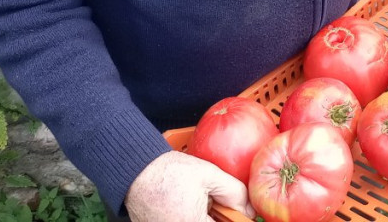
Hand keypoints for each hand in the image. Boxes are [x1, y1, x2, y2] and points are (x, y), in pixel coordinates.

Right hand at [125, 151, 254, 221]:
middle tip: (216, 207)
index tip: (239, 215)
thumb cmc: (168, 171)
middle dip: (218, 219)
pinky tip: (188, 208)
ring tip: (197, 204)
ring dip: (205, 218)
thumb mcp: (208, 174)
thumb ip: (234, 192)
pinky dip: (191, 217)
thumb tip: (250, 210)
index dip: (235, 221)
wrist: (136, 172)